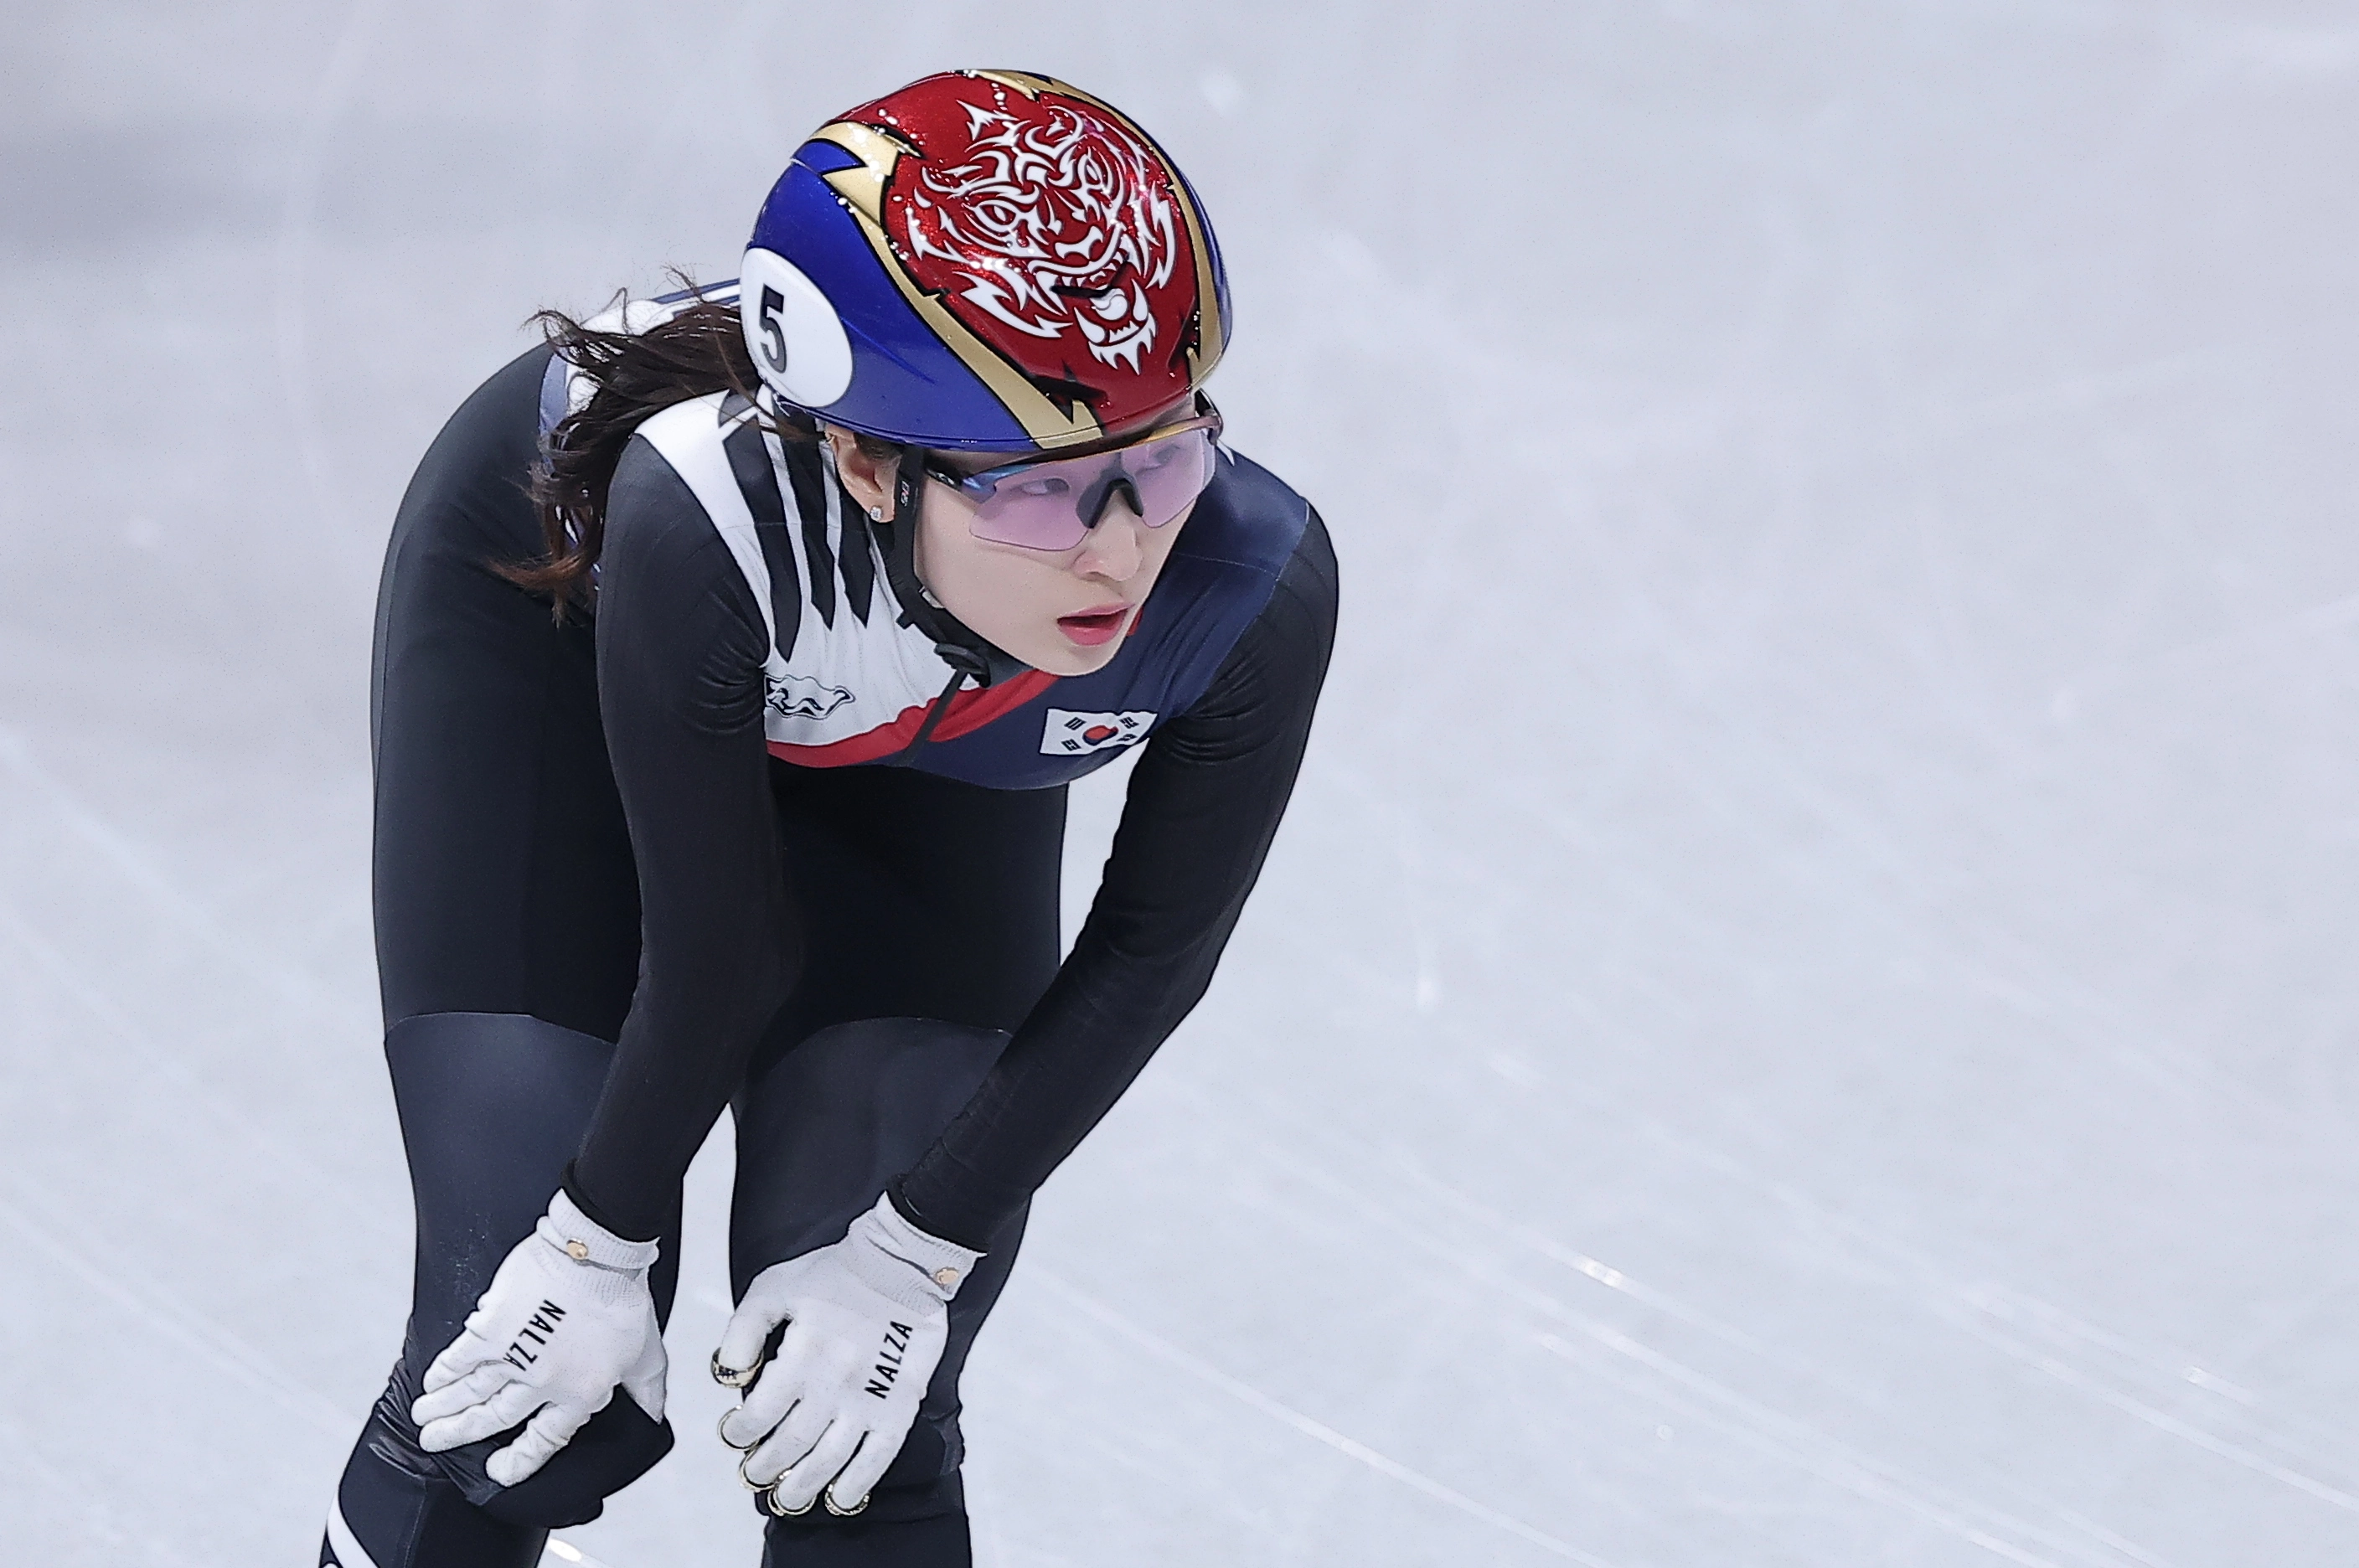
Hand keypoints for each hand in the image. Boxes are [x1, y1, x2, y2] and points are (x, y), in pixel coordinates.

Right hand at [410, 1188, 665, 1486]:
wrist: (598, 1255)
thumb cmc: (623, 1299)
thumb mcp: (647, 1356)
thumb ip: (647, 1391)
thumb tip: (653, 1417)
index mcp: (579, 1395)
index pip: (545, 1440)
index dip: (520, 1461)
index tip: (499, 1471)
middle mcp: (541, 1384)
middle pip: (493, 1418)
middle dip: (460, 1433)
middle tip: (437, 1441)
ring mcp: (513, 1357)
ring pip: (470, 1392)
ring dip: (443, 1408)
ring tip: (424, 1418)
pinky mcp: (492, 1327)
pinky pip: (460, 1358)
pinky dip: (443, 1371)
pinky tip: (431, 1380)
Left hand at [714, 1194, 980, 1515]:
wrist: (901, 1264)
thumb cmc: (834, 1274)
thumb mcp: (772, 1288)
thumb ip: (741, 1333)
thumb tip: (727, 1378)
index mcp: (800, 1355)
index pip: (758, 1415)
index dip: (739, 1433)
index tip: (734, 1435)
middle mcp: (832, 1383)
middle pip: (790, 1445)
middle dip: (765, 1468)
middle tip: (753, 1475)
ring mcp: (868, 1399)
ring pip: (829, 1460)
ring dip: (803, 1486)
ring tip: (787, 1498)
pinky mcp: (899, 1405)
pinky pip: (878, 1457)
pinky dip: (857, 1484)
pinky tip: (840, 1498)